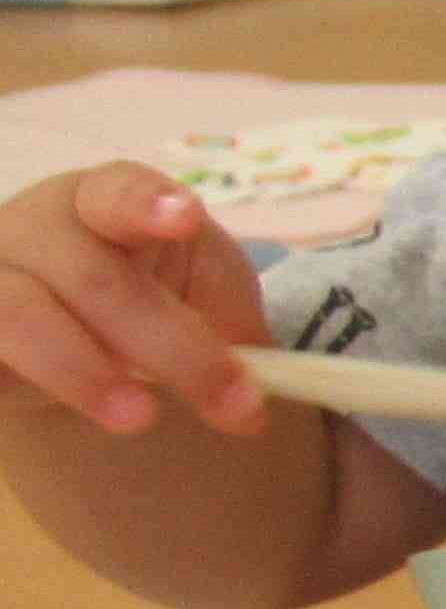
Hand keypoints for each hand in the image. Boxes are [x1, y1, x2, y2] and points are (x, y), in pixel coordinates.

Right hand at [0, 168, 277, 438]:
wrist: (67, 328)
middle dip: (172, 346)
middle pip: (94, 278)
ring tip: (141, 418)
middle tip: (234, 404)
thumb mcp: (200, 287)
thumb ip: (231, 318)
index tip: (185, 219)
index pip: (117, 190)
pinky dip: (13, 381)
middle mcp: (35, 231)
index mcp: (100, 202)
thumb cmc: (146, 289)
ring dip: (85, 371)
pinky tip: (41, 403)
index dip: (146, 204)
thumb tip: (259, 385)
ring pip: (20, 316)